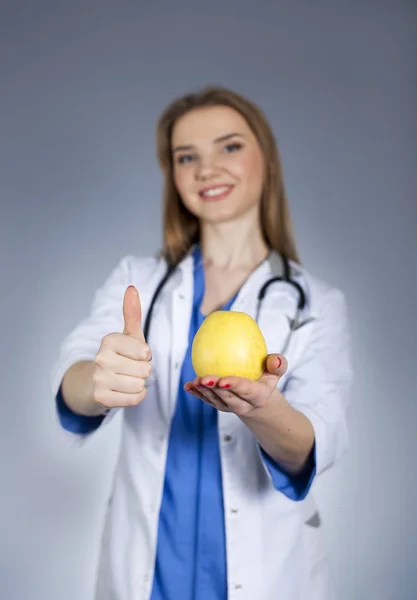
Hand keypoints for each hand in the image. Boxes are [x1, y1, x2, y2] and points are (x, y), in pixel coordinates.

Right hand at [92, 286, 151, 409]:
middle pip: (144, 371)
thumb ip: (132, 313)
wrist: (95, 381)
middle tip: (130, 368)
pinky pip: (134, 399)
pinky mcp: (100, 397)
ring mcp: (99, 379)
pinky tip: (124, 390)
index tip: (135, 354)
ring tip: (126, 378)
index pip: (145, 352)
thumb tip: (132, 288)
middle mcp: (100, 358)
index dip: (145, 356)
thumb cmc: (120, 355)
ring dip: (138, 384)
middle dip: (143, 371)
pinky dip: (135, 397)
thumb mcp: (129, 335)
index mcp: (108, 340)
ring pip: (139, 385)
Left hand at [184, 354, 287, 416]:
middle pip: (228, 399)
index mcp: (259, 396)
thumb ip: (278, 364)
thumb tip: (274, 359)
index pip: (247, 391)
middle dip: (215, 390)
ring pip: (216, 401)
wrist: (259, 398)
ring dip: (204, 392)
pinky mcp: (220, 405)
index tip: (223, 380)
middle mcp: (244, 405)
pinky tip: (188, 386)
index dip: (235, 386)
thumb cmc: (266, 377)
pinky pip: (207, 400)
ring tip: (194, 381)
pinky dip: (197, 394)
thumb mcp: (276, 371)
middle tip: (204, 379)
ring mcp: (230, 407)